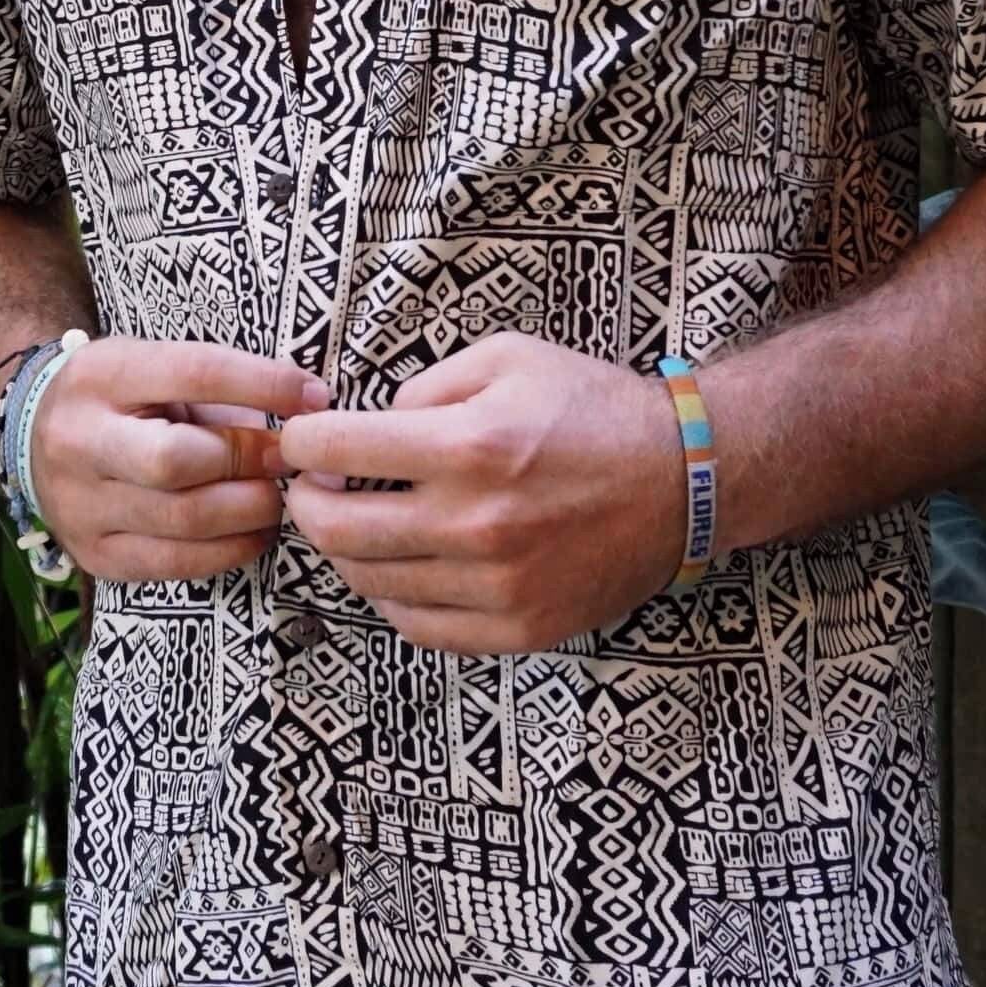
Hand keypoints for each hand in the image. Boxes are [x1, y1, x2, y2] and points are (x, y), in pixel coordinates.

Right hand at [31, 339, 329, 580]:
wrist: (31, 433)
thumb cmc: (121, 396)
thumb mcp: (158, 369)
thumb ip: (220, 393)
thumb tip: (305, 415)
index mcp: (103, 376)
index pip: (194, 373)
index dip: (264, 385)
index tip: (314, 397)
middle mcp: (81, 441)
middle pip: (177, 461)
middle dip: (249, 462)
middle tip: (289, 461)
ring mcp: (80, 505)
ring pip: (181, 521)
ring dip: (250, 512)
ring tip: (279, 498)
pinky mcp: (93, 554)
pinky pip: (173, 564)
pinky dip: (229, 550)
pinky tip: (255, 532)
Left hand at [278, 332, 687, 653]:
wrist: (684, 480)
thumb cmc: (594, 409)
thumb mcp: (510, 358)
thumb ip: (428, 385)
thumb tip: (373, 425)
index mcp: (469, 447)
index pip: (336, 449)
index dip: (300, 442)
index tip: (300, 442)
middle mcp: (475, 524)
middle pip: (337, 528)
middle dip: (306, 503)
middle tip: (312, 489)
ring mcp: (496, 586)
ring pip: (371, 581)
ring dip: (347, 551)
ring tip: (354, 525)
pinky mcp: (517, 629)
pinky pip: (419, 628)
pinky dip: (393, 597)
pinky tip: (400, 567)